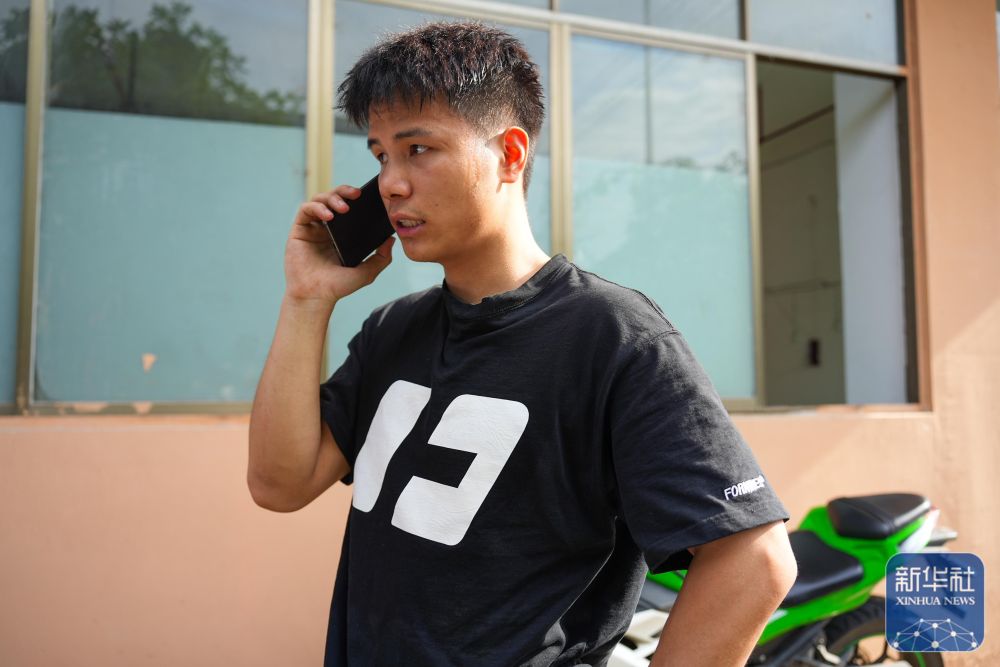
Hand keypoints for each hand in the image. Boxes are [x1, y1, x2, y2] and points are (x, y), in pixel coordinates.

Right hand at [283, 185, 393, 306]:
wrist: (316, 296)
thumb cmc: (338, 286)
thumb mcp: (367, 272)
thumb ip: (381, 258)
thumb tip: (392, 239)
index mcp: (342, 234)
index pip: (349, 207)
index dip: (355, 198)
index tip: (367, 196)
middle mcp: (326, 228)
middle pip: (334, 198)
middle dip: (344, 191)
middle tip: (356, 194)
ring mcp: (312, 228)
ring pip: (319, 200)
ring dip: (331, 198)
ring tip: (343, 208)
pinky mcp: (299, 230)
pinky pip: (305, 210)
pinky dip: (317, 207)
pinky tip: (328, 216)